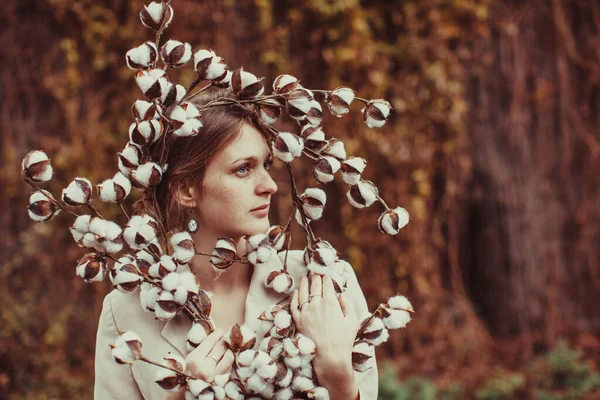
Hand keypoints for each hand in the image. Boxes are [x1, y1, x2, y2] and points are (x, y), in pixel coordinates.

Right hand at [184, 328, 234, 381]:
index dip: (217, 334)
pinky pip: (229, 367)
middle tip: (224, 338)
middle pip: (221, 347)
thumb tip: (218, 334)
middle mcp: (205, 369)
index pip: (210, 342)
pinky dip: (228, 361)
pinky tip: (224, 359)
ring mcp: (214, 377)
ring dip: (228, 350)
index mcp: (194, 360)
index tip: (221, 330)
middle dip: (224, 340)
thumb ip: (203, 347)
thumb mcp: (191, 358)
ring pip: (229, 357)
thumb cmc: (189, 372)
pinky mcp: (222, 382)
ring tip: (225, 349)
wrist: (191, 391)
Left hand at [291, 274, 359, 398]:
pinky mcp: (299, 321)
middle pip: (315, 286)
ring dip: (303, 283)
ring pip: (303, 293)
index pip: (327, 285)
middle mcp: (316, 304)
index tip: (326, 274)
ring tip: (304, 277)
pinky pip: (294, 306)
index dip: (326, 278)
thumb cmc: (344, 340)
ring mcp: (306, 312)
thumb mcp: (352, 321)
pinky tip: (295, 292)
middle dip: (315, 278)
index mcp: (330, 302)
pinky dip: (294, 297)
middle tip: (315, 272)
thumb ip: (347, 305)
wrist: (329, 357)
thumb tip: (341, 295)